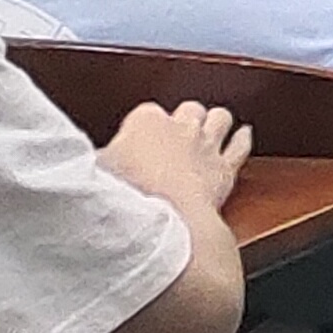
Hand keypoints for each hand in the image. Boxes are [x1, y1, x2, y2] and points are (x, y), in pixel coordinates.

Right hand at [99, 102, 252, 214]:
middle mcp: (180, 126)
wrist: (162, 223)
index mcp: (144, 122)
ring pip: (220, 117)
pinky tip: (243, 135)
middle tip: (176, 135)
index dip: (143, 128)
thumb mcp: (94, 174)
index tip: (137, 143)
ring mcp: (207, 145)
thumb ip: (98, 162)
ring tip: (210, 128)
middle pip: (188, 109)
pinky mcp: (226, 167)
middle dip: (184, 118)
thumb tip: (88, 164)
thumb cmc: (124, 199)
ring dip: (215, 122)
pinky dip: (242, 138)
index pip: (146, 114)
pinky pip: (241, 145)